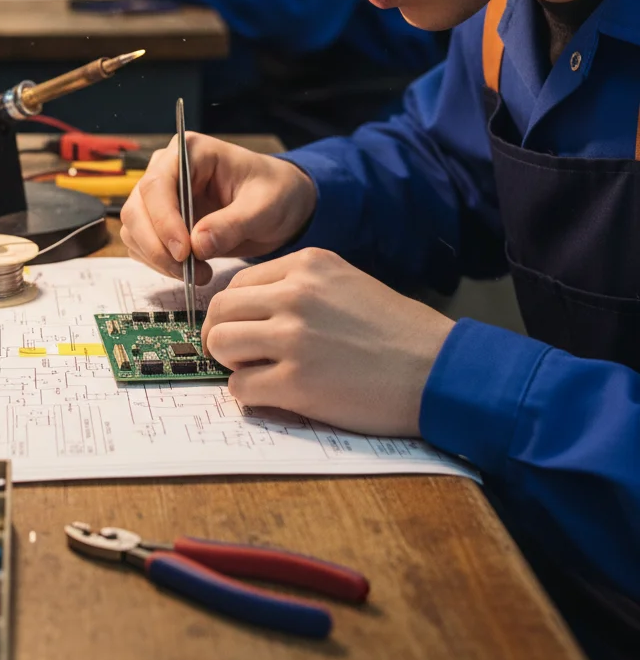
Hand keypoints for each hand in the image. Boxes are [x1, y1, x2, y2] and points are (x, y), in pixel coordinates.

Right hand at [120, 133, 315, 283]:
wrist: (280, 204)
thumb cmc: (275, 193)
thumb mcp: (264, 207)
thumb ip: (232, 224)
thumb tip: (198, 245)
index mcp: (190, 152)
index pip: (157, 184)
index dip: (163, 220)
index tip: (183, 252)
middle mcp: (166, 170)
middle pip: (137, 209)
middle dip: (158, 246)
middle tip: (189, 272)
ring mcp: (160, 197)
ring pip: (134, 231)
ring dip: (158, 260)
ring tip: (199, 274)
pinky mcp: (160, 222)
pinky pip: (143, 246)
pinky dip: (160, 264)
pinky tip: (191, 271)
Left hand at [203, 249, 454, 435]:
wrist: (439, 370)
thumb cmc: (397, 331)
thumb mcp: (346, 283)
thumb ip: (299, 286)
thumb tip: (251, 309)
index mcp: (307, 265)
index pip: (238, 281)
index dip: (234, 309)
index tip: (242, 326)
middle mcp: (294, 294)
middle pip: (221, 309)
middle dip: (221, 333)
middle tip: (237, 353)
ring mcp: (293, 337)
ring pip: (221, 343)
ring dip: (230, 362)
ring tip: (254, 372)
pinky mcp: (296, 382)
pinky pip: (240, 386)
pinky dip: (248, 394)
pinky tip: (272, 394)